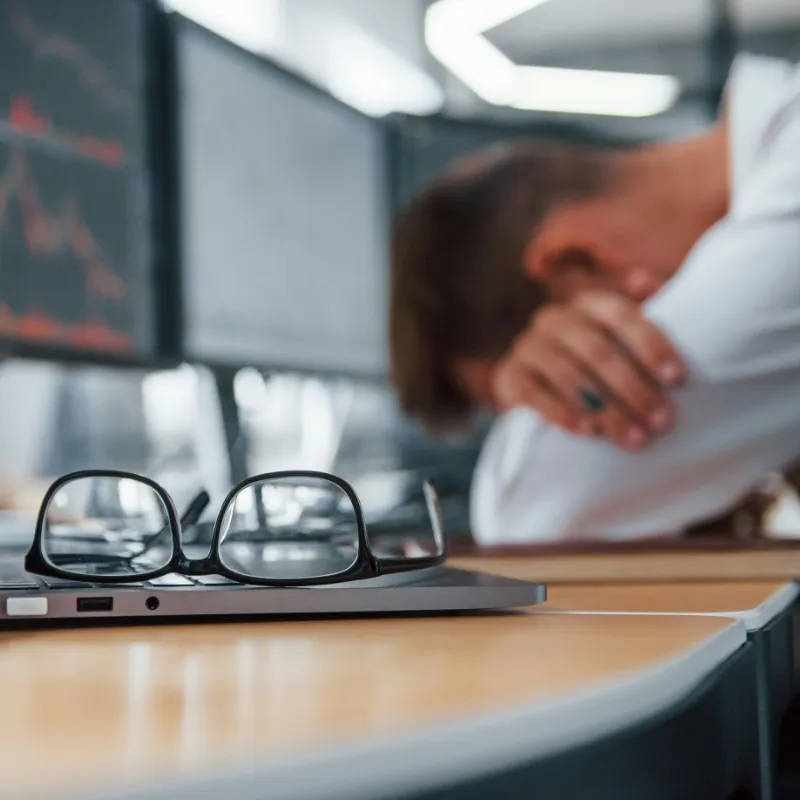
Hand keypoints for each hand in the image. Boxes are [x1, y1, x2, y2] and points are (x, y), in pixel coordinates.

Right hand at [490, 291, 684, 449]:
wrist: (539, 388)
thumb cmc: (596, 362)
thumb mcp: (623, 337)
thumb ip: (644, 309)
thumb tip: (642, 279)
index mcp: (586, 303)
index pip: (619, 314)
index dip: (650, 344)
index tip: (677, 379)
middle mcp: (553, 319)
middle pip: (596, 350)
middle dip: (633, 388)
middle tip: (661, 421)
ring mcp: (527, 347)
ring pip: (568, 375)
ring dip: (606, 409)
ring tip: (634, 437)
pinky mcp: (508, 376)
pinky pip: (535, 394)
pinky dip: (563, 412)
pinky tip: (588, 431)